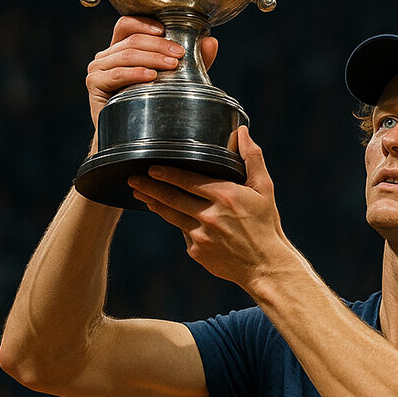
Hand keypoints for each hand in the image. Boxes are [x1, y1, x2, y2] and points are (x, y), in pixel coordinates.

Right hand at [86, 16, 218, 131]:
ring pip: (127, 54)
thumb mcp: (175, 79)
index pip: (128, 24)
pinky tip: (152, 77)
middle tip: (180, 54)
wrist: (129, 136)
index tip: (166, 31)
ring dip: (152, 58)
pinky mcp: (94, 83)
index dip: (146, 23)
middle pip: (132, 39)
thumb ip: (192, 61)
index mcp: (121, 48)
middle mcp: (107, 55)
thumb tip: (211, 42)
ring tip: (172, 65)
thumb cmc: (150, 105)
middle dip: (159, 45)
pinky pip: (117, 73)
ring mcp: (98, 68)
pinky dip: (136, 73)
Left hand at [127, 127, 295, 289]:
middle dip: (149, 187)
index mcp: (225, 196)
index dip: (166, 173)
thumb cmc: (265, 223)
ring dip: (153, 203)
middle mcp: (210, 215)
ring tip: (140, 195)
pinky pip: (183, 233)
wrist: (265, 265)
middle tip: (133, 179)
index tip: (151, 168)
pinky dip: (179, 224)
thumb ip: (252, 158)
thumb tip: (242, 131)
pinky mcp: (197, 251)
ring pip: (170, 215)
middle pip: (171, 197)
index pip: (188, 180)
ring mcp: (201, 236)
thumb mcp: (264, 188)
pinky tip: (172, 217)